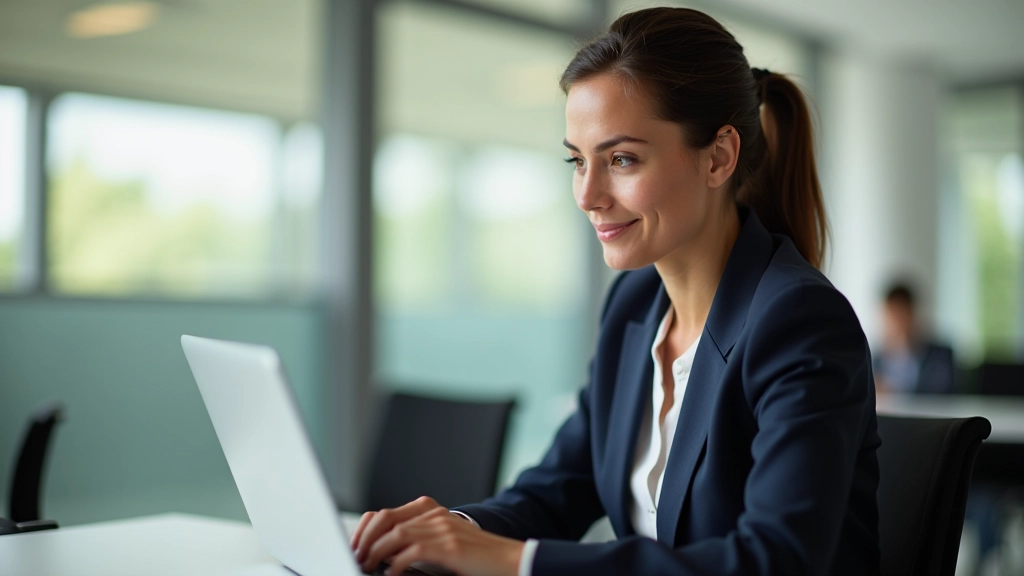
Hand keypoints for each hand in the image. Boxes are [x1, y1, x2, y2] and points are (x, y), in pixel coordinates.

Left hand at [350, 496, 523, 575]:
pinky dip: (396, 563)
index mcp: (430, 510)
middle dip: (364, 540)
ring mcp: (443, 529)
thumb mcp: (443, 541)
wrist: (510, 559)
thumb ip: (418, 540)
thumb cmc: (476, 556)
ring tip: (366, 566)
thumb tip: (383, 553)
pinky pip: (413, 551)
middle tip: (355, 558)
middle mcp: (434, 514)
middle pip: (385, 519)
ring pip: (396, 534)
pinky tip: (390, 574)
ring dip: (375, 553)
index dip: (364, 529)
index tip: (353, 547)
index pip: (385, 513)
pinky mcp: (450, 547)